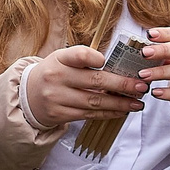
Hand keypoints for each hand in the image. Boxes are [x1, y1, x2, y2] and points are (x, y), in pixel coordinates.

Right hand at [22, 45, 147, 127]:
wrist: (28, 95)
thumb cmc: (54, 73)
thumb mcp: (62, 59)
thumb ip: (84, 59)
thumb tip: (119, 68)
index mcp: (59, 59)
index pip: (79, 55)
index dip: (95, 58)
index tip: (109, 61)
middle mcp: (57, 77)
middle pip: (95, 81)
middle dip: (122, 84)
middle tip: (141, 86)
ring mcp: (57, 98)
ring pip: (95, 101)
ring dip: (120, 103)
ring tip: (137, 103)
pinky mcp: (60, 114)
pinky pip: (89, 114)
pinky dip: (108, 113)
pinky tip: (122, 111)